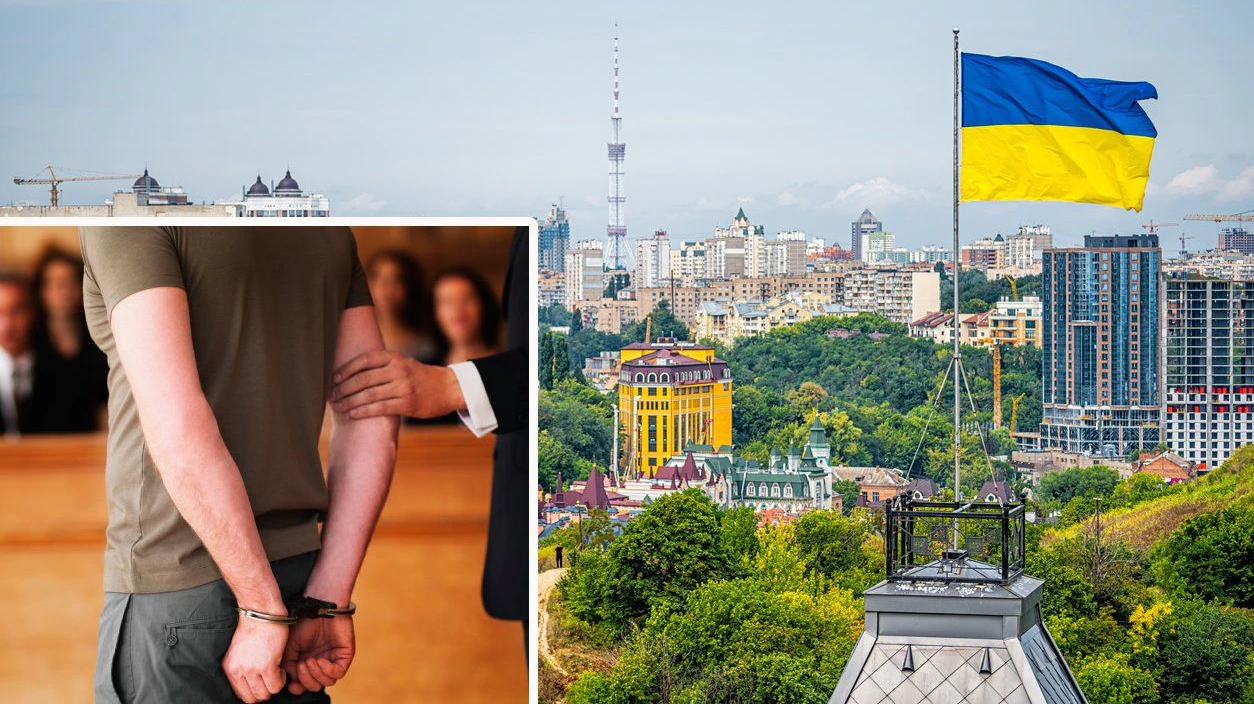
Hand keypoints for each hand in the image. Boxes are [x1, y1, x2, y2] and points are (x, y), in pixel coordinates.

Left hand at [222, 616, 288, 702]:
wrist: (261, 612)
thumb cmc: (254, 626)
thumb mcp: (239, 651)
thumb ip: (242, 667)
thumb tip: (253, 683)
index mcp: (230, 668)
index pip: (240, 694)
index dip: (254, 692)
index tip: (261, 684)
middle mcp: (238, 671)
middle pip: (252, 698)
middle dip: (264, 691)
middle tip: (270, 679)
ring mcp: (252, 669)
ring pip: (265, 694)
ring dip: (273, 685)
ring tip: (276, 672)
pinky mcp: (267, 666)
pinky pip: (276, 685)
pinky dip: (281, 679)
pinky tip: (281, 668)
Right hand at [282, 616, 355, 694]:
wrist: (319, 606)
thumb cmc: (304, 622)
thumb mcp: (289, 645)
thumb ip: (288, 664)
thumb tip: (292, 679)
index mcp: (306, 663)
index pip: (303, 684)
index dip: (297, 687)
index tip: (291, 684)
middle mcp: (320, 664)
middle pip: (315, 685)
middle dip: (306, 680)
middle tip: (301, 666)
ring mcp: (333, 660)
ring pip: (327, 682)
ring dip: (315, 675)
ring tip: (309, 661)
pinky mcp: (344, 656)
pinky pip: (338, 673)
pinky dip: (327, 671)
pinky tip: (319, 661)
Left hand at [330, 349, 464, 419]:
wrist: (447, 388)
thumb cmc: (418, 376)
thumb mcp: (402, 363)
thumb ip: (381, 365)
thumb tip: (349, 374)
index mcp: (394, 357)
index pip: (364, 360)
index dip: (346, 370)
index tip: (334, 379)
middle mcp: (398, 370)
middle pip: (363, 379)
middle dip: (344, 389)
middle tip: (332, 396)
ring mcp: (403, 387)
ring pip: (369, 395)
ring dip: (350, 402)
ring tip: (339, 407)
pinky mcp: (407, 404)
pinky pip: (380, 408)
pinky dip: (363, 411)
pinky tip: (353, 414)